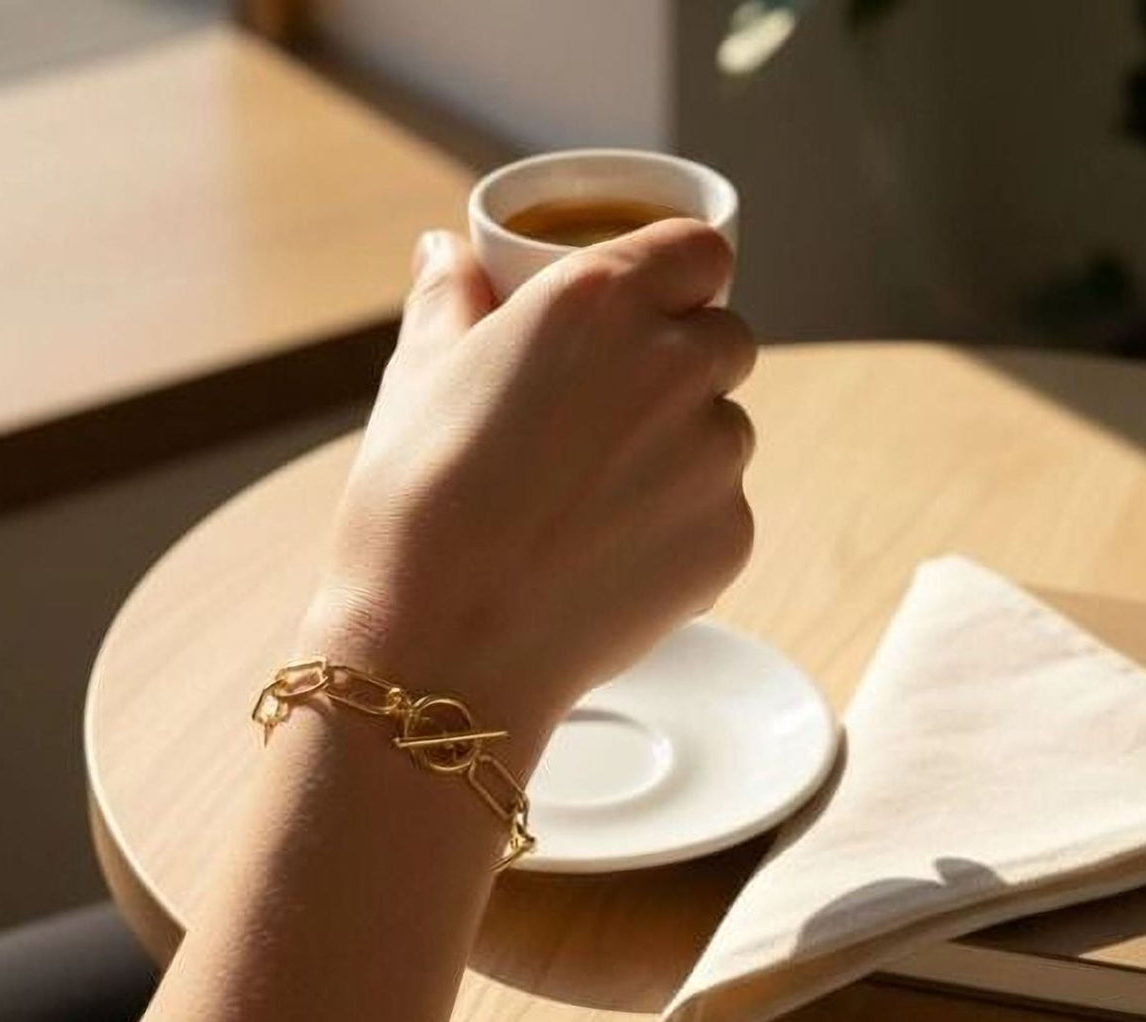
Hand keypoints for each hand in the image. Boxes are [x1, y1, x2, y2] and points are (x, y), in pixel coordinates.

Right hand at [301, 220, 756, 752]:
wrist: (442, 647)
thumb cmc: (415, 506)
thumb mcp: (415, 378)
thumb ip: (448, 298)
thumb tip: (448, 249)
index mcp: (599, 302)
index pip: (701, 249)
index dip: (678, 276)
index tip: (647, 308)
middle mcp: (673, 364)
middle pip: (724, 337)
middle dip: (683, 362)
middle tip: (608, 413)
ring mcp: (712, 455)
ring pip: (728, 427)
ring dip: (685, 444)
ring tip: (596, 496)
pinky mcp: (729, 536)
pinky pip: (723, 508)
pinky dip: (683, 522)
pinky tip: (608, 551)